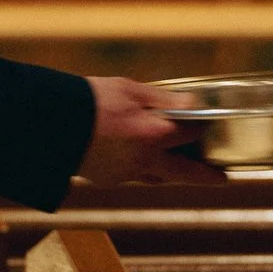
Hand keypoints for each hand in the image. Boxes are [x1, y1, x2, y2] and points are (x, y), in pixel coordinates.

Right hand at [77, 77, 224, 184]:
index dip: (201, 126)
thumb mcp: (130, 90)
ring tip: (177, 166)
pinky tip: (132, 156)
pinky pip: (131, 176)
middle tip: (222, 180)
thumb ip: (163, 99)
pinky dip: (138, 168)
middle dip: (206, 177)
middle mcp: (144, 160)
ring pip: (156, 177)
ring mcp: (125, 174)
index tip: (208, 121)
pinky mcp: (107, 181)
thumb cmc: (90, 100)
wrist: (50, 124)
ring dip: (170, 172)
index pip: (190, 133)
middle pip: (184, 173)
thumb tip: (193, 104)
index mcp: (153, 135)